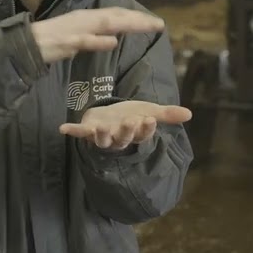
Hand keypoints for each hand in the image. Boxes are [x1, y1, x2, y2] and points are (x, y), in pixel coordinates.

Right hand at [30, 9, 163, 63]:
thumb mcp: (77, 37)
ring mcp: (75, 30)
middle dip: (138, 20)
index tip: (155, 23)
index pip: (115, 15)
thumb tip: (112, 38)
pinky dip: (98, 41)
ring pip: (105, 24)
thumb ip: (95, 37)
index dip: (136, 17)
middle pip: (116, 17)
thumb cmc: (50, 42)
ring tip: (146, 26)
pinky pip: (84, 41)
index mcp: (87, 18)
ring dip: (127, 24)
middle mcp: (84, 19)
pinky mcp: (66, 42)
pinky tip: (112, 42)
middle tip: (159, 24)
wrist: (24, 45)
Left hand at [59, 100, 192, 149]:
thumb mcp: (149, 111)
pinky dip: (72, 131)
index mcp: (135, 134)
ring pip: (103, 141)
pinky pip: (80, 133)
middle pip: (124, 139)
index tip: (150, 119)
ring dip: (102, 136)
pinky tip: (63, 128)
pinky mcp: (88, 131)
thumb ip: (167, 114)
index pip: (143, 134)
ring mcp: (103, 136)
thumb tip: (190, 114)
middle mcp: (119, 139)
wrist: (110, 114)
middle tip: (132, 120)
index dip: (146, 129)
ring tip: (102, 129)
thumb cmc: (130, 114)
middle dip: (127, 131)